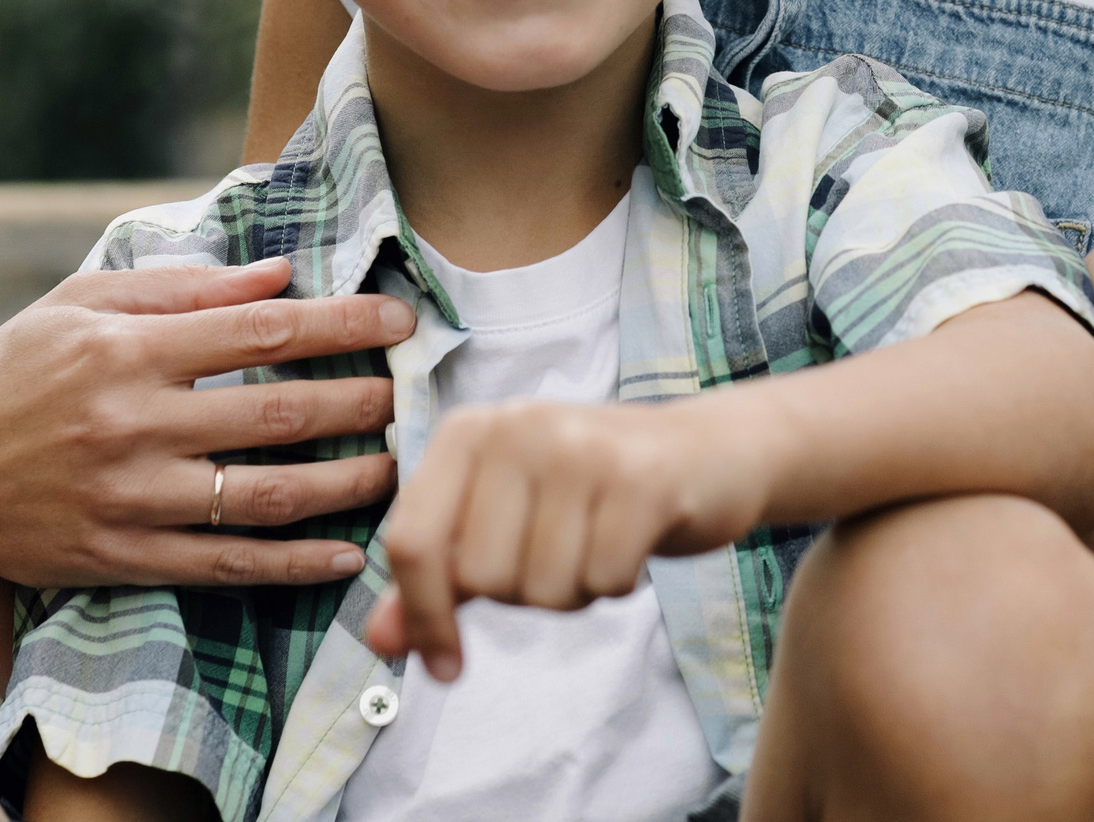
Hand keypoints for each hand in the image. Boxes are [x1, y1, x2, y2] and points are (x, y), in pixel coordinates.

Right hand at [0, 255, 415, 587]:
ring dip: (345, 482)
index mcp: (126, 350)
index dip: (341, 322)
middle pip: (277, 411)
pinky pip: (227, 565)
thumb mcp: (75, 307)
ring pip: (265, 493)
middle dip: (360, 399)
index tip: (398, 316)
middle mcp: (134, 424)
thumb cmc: (4, 378)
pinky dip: (294, 563)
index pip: (260, 331)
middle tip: (409, 389)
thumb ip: (180, 289)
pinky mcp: (122, 557)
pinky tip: (346, 554)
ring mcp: (130, 497)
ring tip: (394, 464)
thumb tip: (277, 275)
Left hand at [366, 400, 767, 681]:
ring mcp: (580, 447)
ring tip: (598, 541)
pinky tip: (634, 543)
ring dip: (573, 590)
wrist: (712, 451)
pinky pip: (602, 580)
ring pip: (540, 588)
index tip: (445, 667)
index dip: (423, 617)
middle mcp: (518, 425)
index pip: (410, 541)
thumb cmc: (594, 491)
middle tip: (561, 552)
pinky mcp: (641, 479)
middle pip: (479, 577)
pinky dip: (617, 584)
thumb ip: (440, 578)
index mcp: (470, 431)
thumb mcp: (505, 522)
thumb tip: (382, 641)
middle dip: (521, 593)